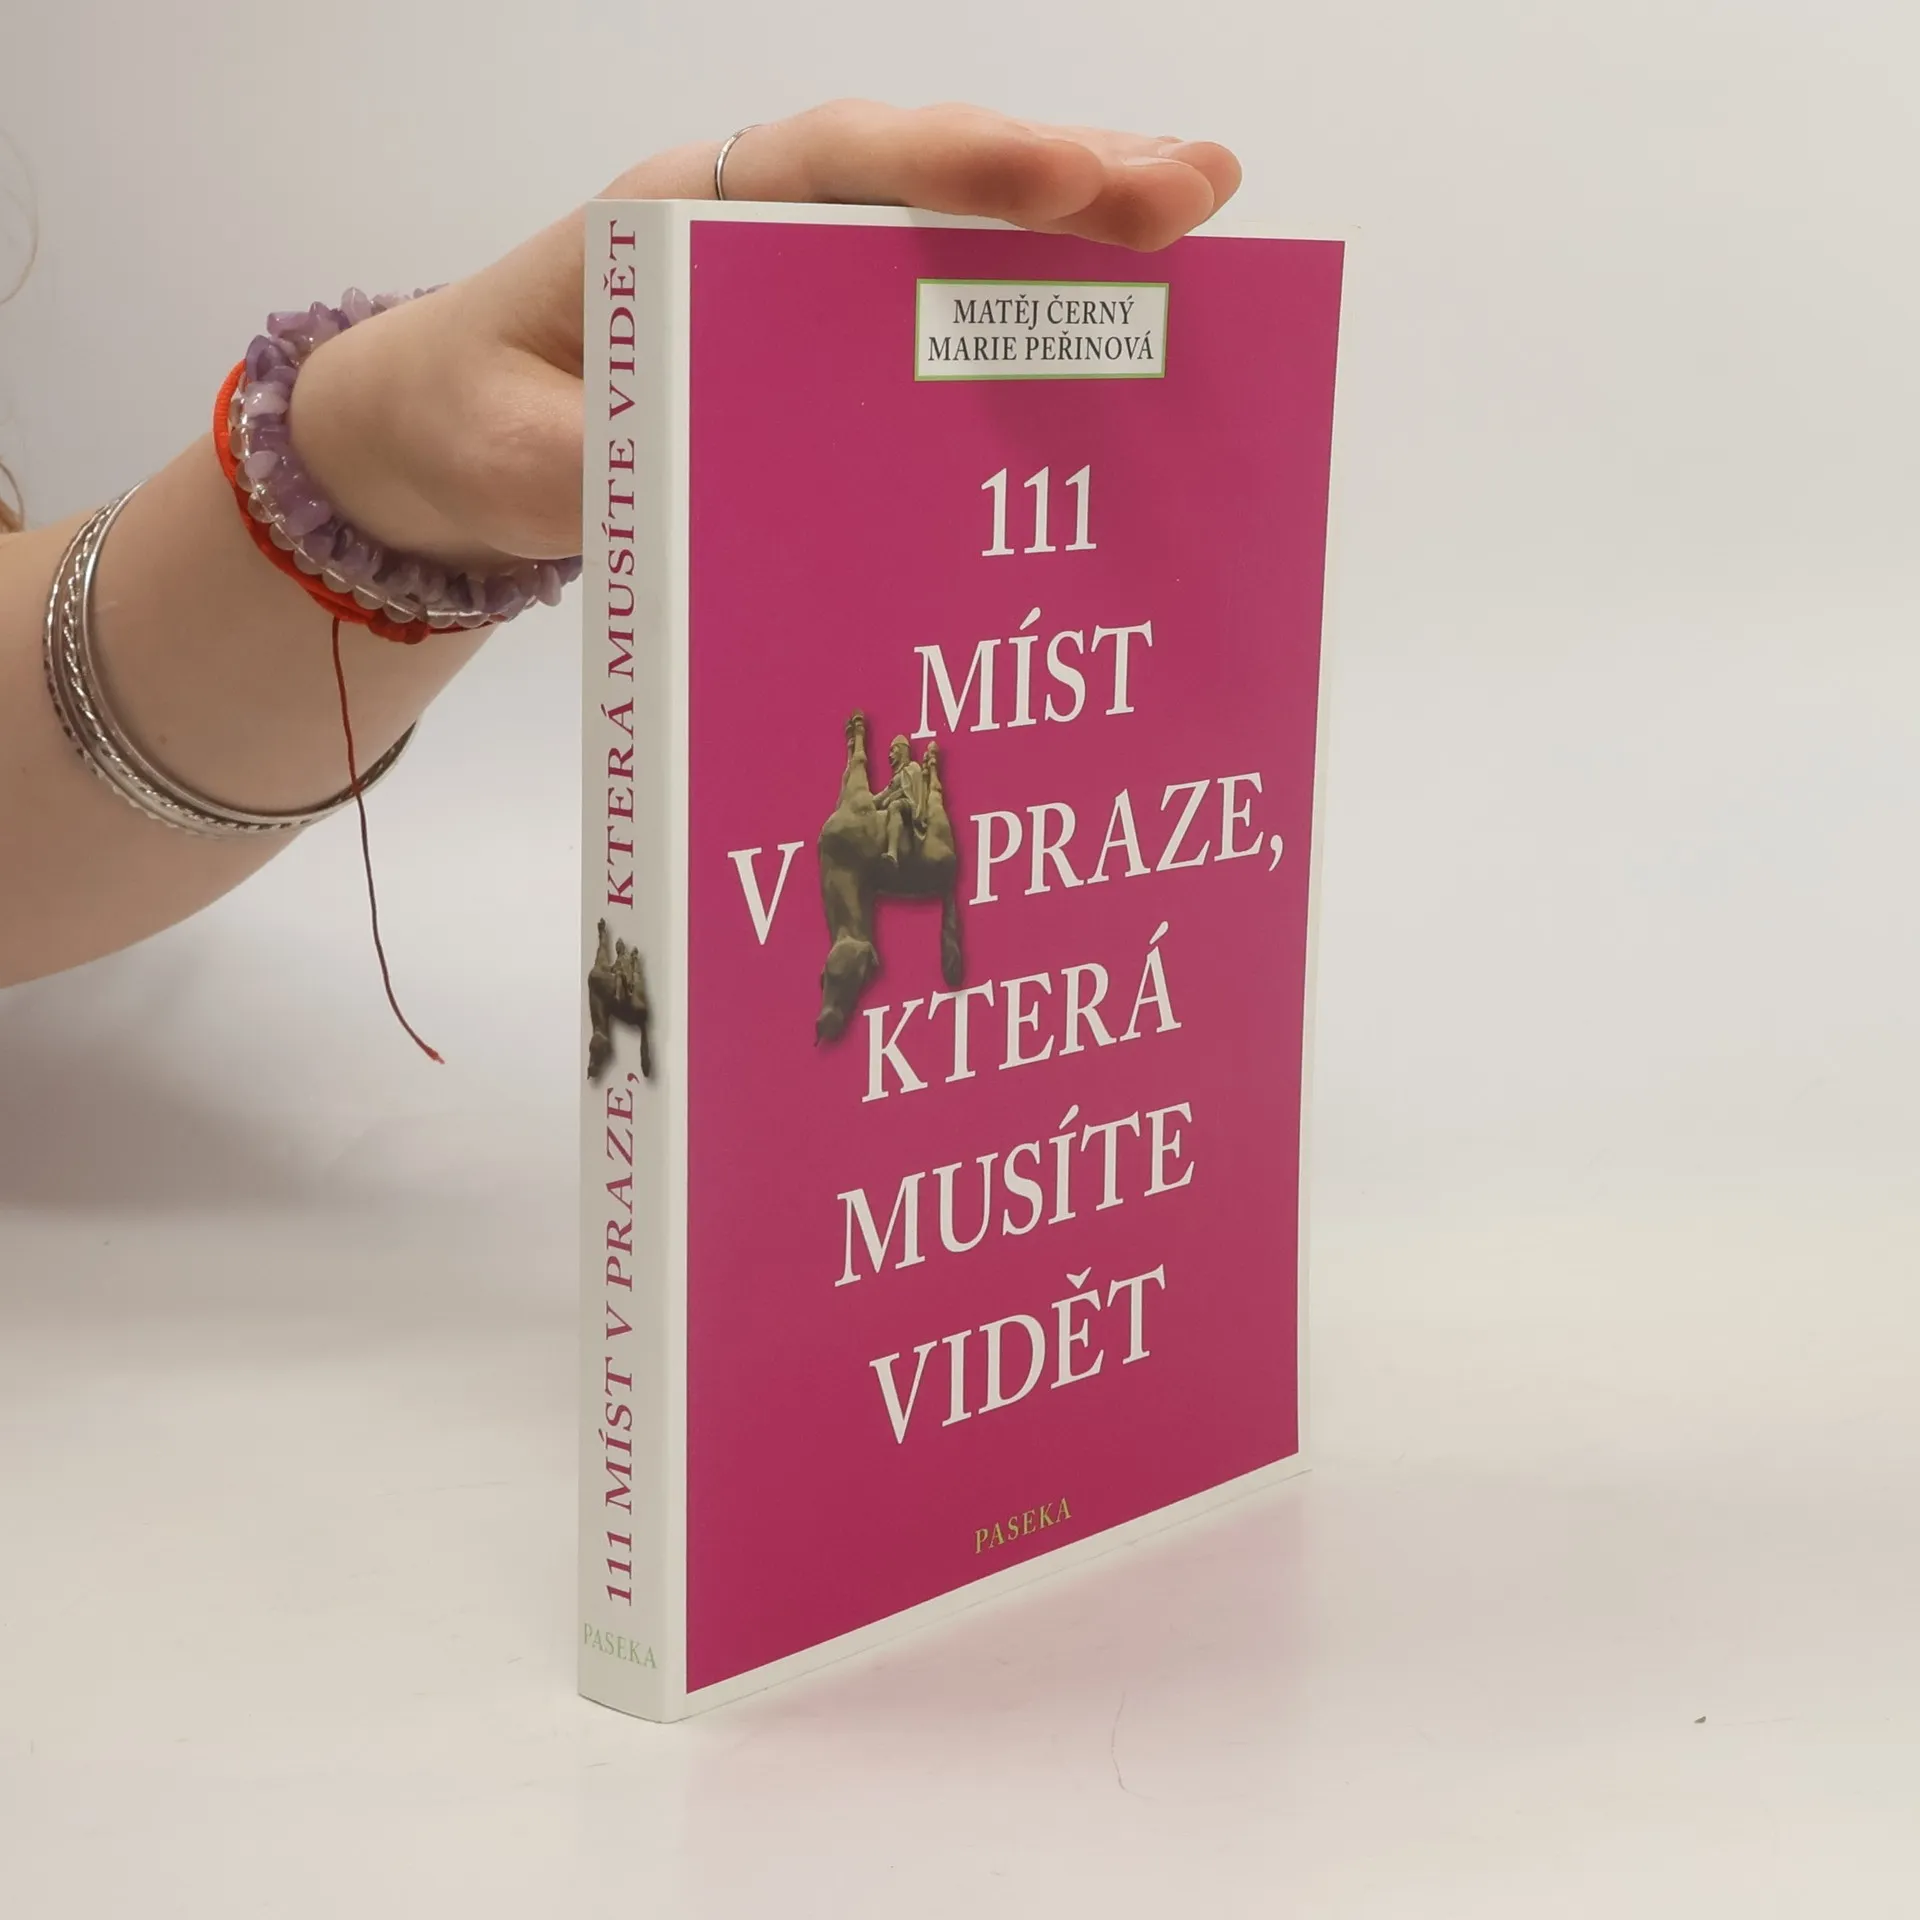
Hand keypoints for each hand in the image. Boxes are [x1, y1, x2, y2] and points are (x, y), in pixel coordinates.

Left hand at [290, 102, 1239, 572]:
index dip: (953, 168)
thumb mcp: (515, 449)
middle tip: (1198, 188)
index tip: (1064, 174)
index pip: (833, 167)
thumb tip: (723, 481)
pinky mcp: (821, 346)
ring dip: (1071, 231)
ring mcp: (798, 281)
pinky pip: (934, 310)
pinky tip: (1114, 326)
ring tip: (1200, 225)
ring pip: (947, 236)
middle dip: (1060, 178)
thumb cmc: (473, 419)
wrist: (449, 435)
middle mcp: (758, 227)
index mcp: (683, 219)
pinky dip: (1027, 310)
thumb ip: (602, 459)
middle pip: (923, 179)